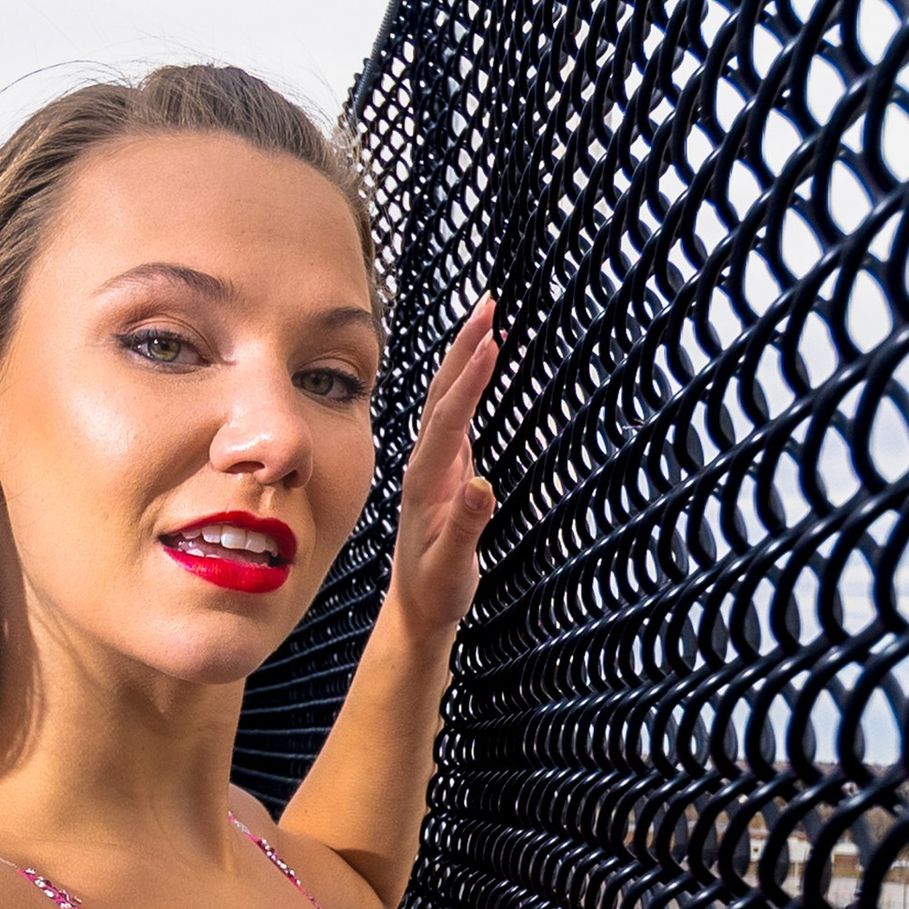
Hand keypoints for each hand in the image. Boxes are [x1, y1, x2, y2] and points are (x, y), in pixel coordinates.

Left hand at [388, 293, 498, 645]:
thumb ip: (467, 527)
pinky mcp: (448, 465)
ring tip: (488, 317)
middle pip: (443, 393)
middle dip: (465, 347)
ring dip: (466, 355)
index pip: (448, 420)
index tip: (491, 343)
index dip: (470, 381)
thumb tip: (484, 486)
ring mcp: (436, 461)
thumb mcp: (451, 567)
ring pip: (448, 397)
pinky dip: (470, 381)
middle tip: (489, 304)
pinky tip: (482, 361)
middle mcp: (426, 463)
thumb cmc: (435, 589)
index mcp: (425, 481)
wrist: (417, 605)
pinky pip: (457, 411)